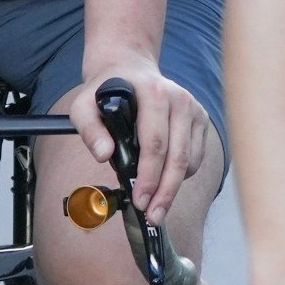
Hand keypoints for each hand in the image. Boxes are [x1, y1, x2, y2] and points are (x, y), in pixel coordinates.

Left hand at [63, 62, 213, 227]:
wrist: (129, 67)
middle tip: (154, 216)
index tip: (140, 201)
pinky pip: (196, 156)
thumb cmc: (105, 91)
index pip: (156, 144)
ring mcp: (195, 109)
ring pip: (190, 161)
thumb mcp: (83, 105)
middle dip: (165, 192)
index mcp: (154, 94)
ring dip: (174, 186)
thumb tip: (103, 156)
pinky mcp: (201, 118)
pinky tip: (165, 180)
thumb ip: (89, 129)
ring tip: (156, 204)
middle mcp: (180, 100)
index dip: (149, 176)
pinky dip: (182, 174)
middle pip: (178, 157)